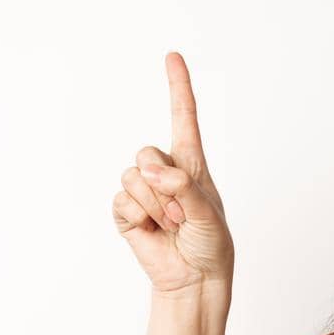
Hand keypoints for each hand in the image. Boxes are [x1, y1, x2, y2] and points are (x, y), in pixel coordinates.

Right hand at [112, 51, 235, 292]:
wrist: (195, 278)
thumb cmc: (211, 244)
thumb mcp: (208, 213)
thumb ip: (183, 187)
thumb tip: (150, 171)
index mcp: (191, 164)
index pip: (184, 118)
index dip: (178, 87)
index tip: (173, 56)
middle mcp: (165, 171)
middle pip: (146, 152)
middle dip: (165, 185)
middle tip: (183, 214)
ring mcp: (144, 191)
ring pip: (133, 177)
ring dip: (157, 206)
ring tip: (173, 226)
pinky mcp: (127, 212)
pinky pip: (122, 200)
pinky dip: (140, 217)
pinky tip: (153, 231)